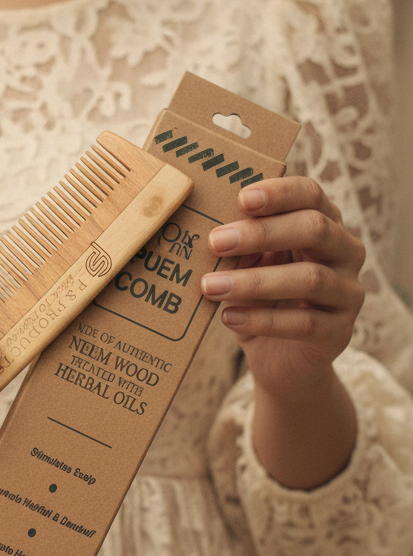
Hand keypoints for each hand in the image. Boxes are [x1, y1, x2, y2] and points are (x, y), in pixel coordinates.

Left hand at [201, 177, 365, 398]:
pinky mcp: (340, 333)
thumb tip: (206, 231)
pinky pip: (305, 323)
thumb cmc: (259, 302)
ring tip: (210, 286)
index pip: (310, 195)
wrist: (280, 362)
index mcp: (324, 225)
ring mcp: (348, 293)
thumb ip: (237, 248)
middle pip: (315, 229)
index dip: (279, 193)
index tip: (241, 198)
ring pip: (310, 278)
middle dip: (261, 233)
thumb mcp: (246, 269)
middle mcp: (345, 253)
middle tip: (215, 242)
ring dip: (254, 281)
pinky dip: (262, 320)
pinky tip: (229, 317)